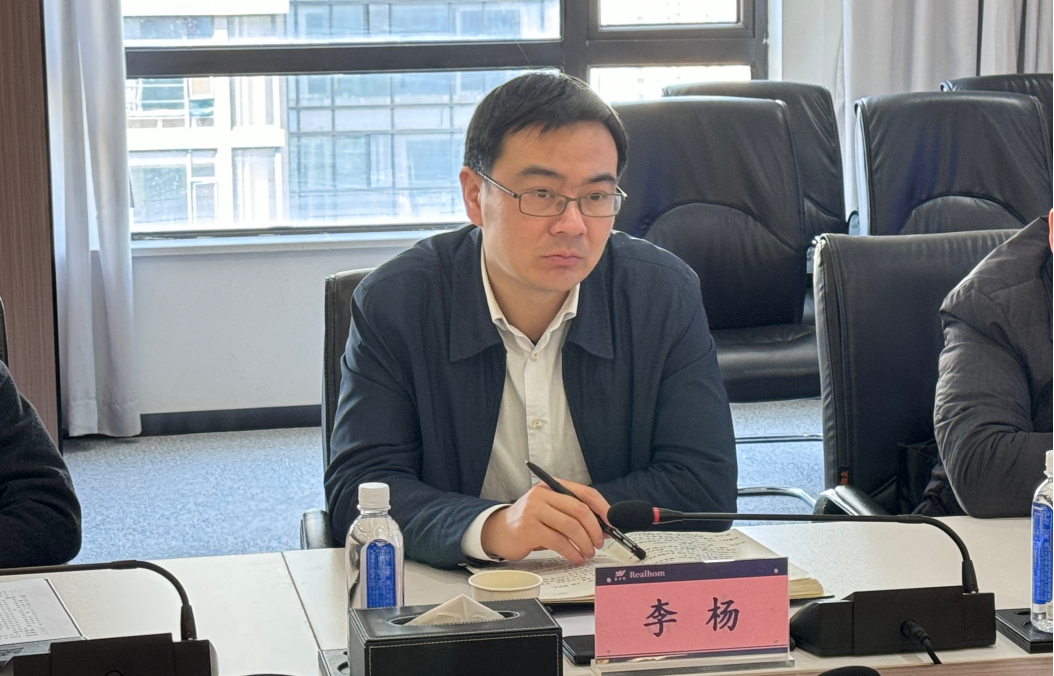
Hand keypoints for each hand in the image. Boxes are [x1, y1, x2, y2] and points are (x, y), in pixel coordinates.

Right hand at [480, 479, 610, 564]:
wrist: (500, 531)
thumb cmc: (530, 522)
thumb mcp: (550, 510)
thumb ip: (572, 514)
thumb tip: (602, 527)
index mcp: (551, 486)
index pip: (584, 493)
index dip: (602, 508)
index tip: (612, 522)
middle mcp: (541, 495)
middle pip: (579, 509)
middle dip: (595, 529)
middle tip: (600, 542)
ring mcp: (533, 511)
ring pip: (570, 527)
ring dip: (585, 543)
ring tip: (588, 552)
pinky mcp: (528, 529)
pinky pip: (559, 542)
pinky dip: (572, 552)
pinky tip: (575, 558)